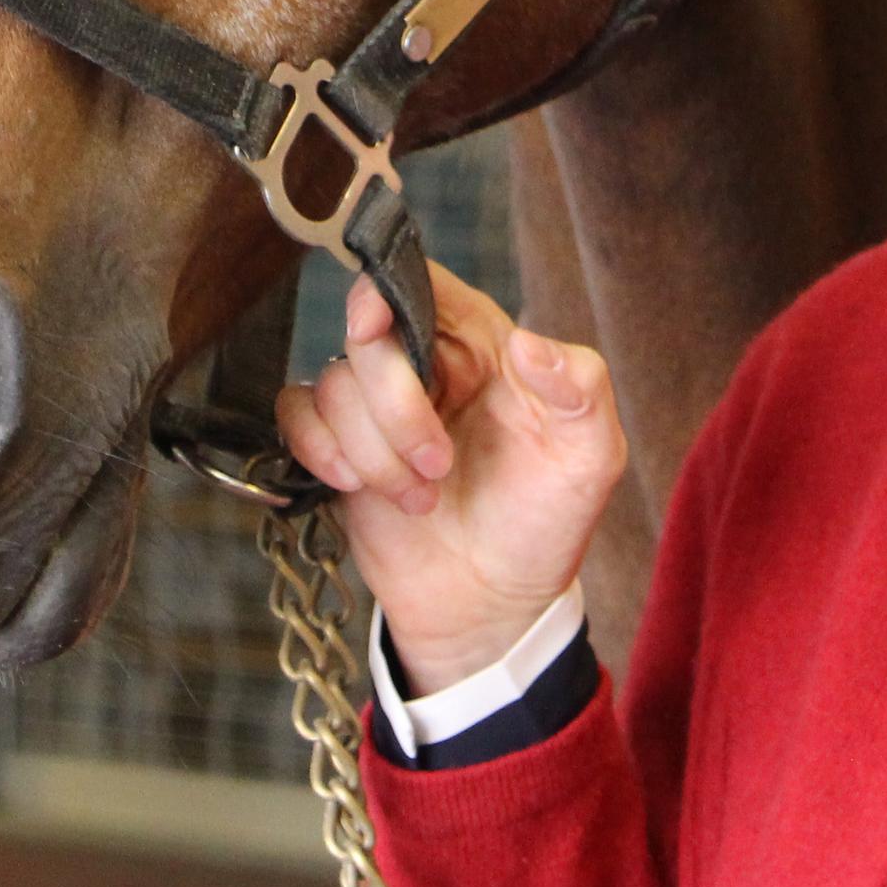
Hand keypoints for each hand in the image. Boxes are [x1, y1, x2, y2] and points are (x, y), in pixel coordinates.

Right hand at [277, 261, 626, 694]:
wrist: (491, 604)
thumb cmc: (545, 523)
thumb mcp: (591, 457)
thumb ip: (580, 387)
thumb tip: (530, 343)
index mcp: (483, 343)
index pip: (419, 282)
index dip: (388, 293)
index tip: (379, 328)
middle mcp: (425, 362)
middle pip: (369, 336)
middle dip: (396, 409)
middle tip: (439, 467)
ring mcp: (376, 404)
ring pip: (333, 384)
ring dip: (372, 452)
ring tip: (420, 499)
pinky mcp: (339, 445)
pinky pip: (296, 414)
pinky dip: (319, 450)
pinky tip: (356, 486)